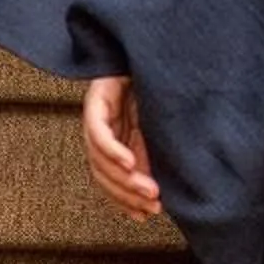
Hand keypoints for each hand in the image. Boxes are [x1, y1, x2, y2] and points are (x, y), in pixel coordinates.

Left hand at [81, 75, 162, 219]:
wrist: (158, 47)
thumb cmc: (165, 89)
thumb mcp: (164, 132)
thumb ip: (159, 156)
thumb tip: (166, 193)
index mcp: (117, 140)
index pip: (112, 179)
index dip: (125, 201)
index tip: (145, 217)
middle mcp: (103, 131)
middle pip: (104, 173)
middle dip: (128, 195)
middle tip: (153, 206)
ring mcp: (97, 115)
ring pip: (99, 158)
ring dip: (125, 179)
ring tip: (149, 190)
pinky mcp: (96, 98)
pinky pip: (98, 131)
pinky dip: (112, 150)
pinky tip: (129, 163)